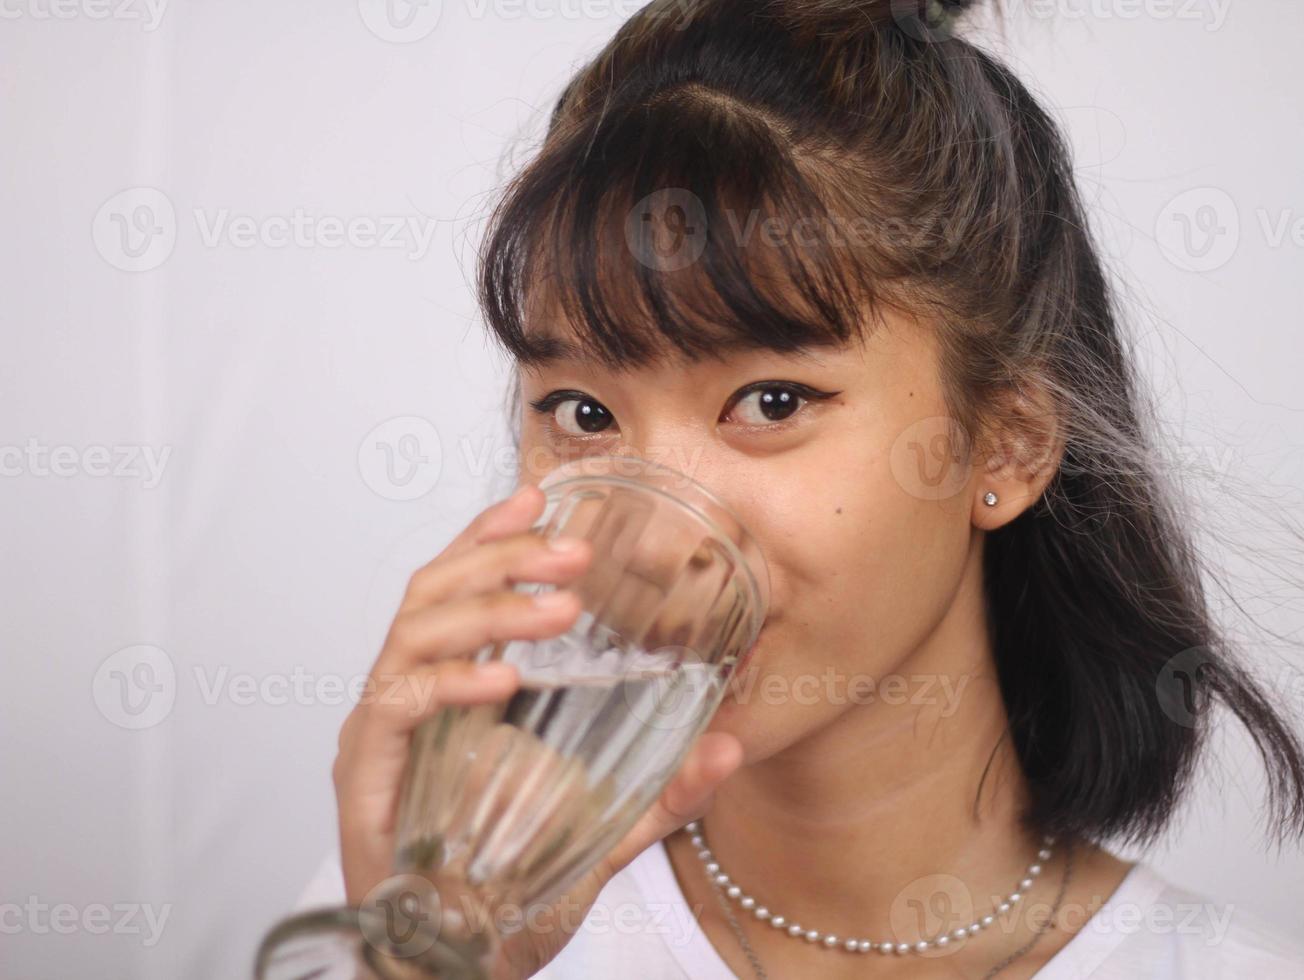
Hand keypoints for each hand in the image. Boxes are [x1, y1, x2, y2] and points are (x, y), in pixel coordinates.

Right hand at [331, 482, 743, 977]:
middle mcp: (409, 696)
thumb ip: (660, 790)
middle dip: (502, 557)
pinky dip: (450, 680)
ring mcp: (385, 731)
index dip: (493, 535)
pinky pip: (399, 700)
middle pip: (436, 590)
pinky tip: (502, 680)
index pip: (461, 586)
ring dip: (488, 608)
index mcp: (451, 690)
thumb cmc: (503, 890)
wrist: (444, 965)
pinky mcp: (368, 771)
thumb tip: (731, 746)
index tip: (542, 497)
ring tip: (559, 609)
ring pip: (416, 630)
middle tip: (573, 553)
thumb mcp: (600, 830)